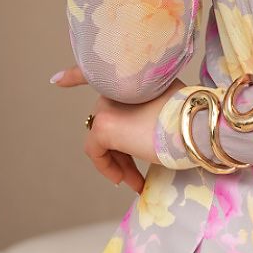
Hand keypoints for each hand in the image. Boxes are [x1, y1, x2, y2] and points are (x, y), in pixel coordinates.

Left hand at [50, 64, 188, 192]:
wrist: (196, 126)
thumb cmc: (193, 120)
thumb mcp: (172, 105)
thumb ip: (154, 107)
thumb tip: (148, 131)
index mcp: (135, 77)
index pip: (96, 71)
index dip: (75, 75)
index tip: (56, 80)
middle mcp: (117, 86)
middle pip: (109, 119)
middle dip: (120, 150)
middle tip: (135, 173)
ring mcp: (108, 104)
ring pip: (102, 137)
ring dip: (116, 162)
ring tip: (133, 181)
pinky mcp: (103, 126)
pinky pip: (94, 150)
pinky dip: (105, 167)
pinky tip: (123, 179)